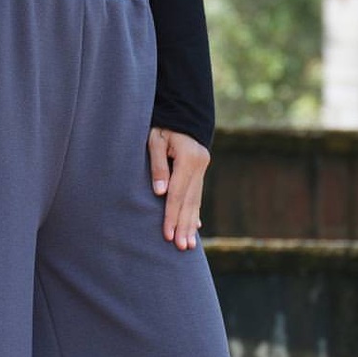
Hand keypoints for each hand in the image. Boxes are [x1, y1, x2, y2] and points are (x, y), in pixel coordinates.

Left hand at [148, 127, 209, 250]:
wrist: (181, 108)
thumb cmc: (161, 123)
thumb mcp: (154, 139)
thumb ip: (157, 166)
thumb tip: (160, 193)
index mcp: (188, 158)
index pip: (178, 194)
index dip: (172, 215)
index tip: (168, 235)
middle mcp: (200, 164)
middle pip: (190, 202)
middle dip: (184, 226)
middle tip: (182, 249)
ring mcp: (203, 167)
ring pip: (196, 201)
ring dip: (191, 224)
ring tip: (189, 246)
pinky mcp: (200, 169)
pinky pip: (197, 195)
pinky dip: (195, 212)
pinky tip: (194, 227)